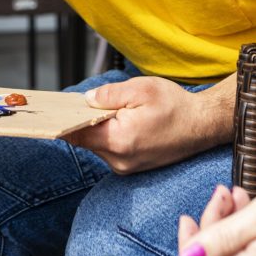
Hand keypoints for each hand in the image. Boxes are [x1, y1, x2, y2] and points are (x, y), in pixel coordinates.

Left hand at [61, 77, 212, 173]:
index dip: (63, 120)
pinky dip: (108, 134)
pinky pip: (110, 149)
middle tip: (77, 101)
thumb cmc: (175, 105)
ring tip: (105, 108)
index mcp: (119, 140)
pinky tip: (117, 119)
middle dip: (82, 120)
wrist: (203, 125)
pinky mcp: (132, 166)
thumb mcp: (141, 89)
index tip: (52, 111)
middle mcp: (120, 160)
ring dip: (97, 127)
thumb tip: (86, 100)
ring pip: (98, 144)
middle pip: (86, 139)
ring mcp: (126, 166)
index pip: (77, 134)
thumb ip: (109, 95)